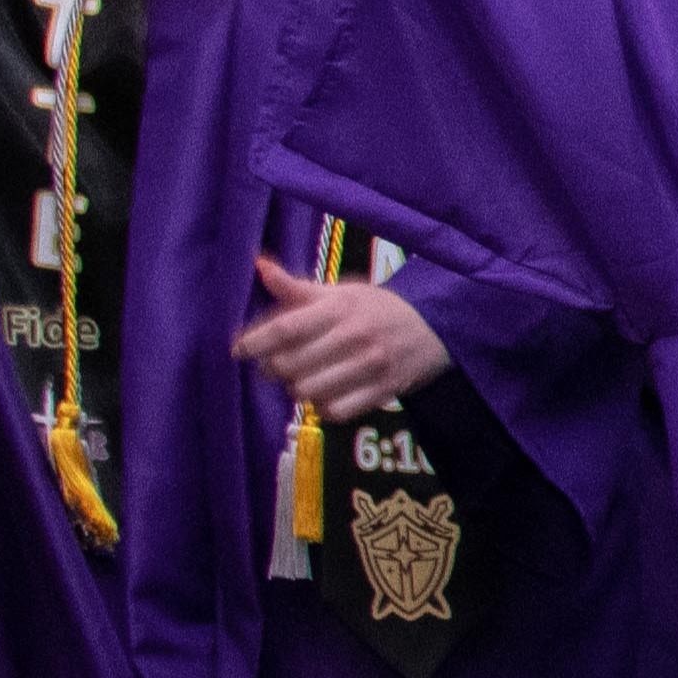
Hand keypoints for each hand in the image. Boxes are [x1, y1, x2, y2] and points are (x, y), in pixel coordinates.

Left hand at [231, 255, 452, 420]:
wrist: (438, 324)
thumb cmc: (377, 308)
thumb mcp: (341, 293)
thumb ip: (297, 288)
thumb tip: (259, 266)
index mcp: (340, 307)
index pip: (286, 328)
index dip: (255, 342)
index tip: (238, 349)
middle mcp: (354, 336)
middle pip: (289, 365)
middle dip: (274, 368)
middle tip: (277, 364)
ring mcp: (371, 365)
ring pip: (307, 391)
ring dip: (297, 388)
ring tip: (303, 378)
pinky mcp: (384, 390)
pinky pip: (335, 411)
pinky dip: (323, 406)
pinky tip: (327, 393)